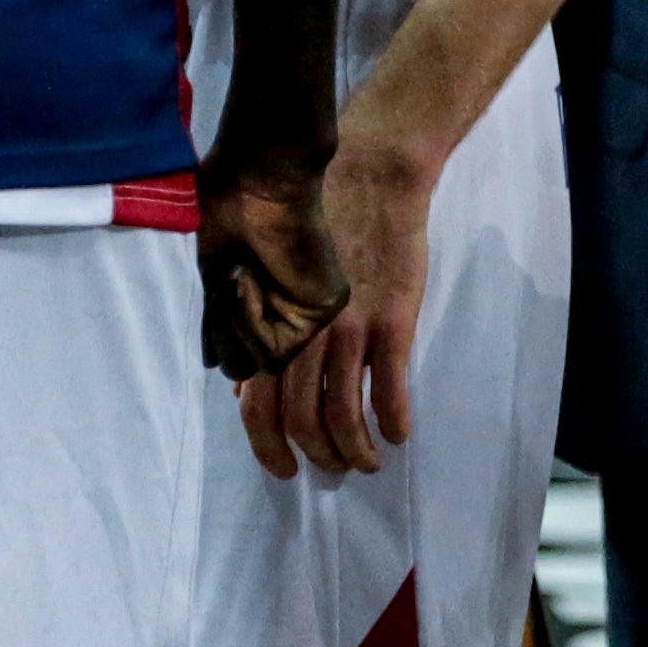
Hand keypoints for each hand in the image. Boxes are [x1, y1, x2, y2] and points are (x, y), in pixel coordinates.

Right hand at [196, 135, 349, 383]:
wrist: (254, 181)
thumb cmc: (226, 214)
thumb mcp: (214, 280)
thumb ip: (219, 324)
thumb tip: (213, 366)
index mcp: (266, 302)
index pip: (238, 356)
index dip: (218, 336)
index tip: (217, 287)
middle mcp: (291, 311)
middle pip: (248, 366)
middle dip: (226, 332)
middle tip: (227, 280)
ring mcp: (310, 312)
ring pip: (262, 363)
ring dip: (237, 323)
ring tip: (239, 274)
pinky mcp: (325, 308)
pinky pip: (277, 349)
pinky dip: (250, 319)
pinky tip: (249, 278)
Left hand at [240, 131, 431, 480]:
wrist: (373, 176)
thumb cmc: (318, 217)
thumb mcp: (274, 273)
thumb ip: (262, 330)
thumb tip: (249, 382)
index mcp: (271, 325)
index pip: (257, 406)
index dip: (268, 446)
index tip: (285, 466)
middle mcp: (302, 336)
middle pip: (298, 421)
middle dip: (314, 457)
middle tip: (329, 470)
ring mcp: (348, 332)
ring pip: (343, 416)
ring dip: (354, 451)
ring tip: (367, 463)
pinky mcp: (391, 324)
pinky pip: (389, 391)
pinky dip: (393, 423)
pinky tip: (398, 434)